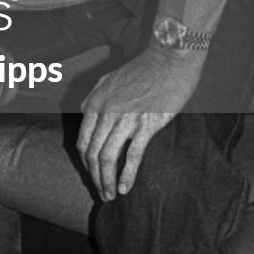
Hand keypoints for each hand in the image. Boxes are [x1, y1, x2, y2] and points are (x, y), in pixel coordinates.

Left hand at [76, 46, 204, 199]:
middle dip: (94, 177)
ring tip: (111, 195)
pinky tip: (125, 188)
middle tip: (101, 193)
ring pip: (107, 157)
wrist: (170, 58)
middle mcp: (106, 111)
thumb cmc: (144, 68)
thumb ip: (95, 97)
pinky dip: (126, 175)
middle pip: (92, 153)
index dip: (86, 163)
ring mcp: (125, 118)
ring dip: (107, 181)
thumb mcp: (110, 79)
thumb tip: (86, 112)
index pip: (83, 141)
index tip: (94, 175)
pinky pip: (132, 155)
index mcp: (95, 102)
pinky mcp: (147, 124)